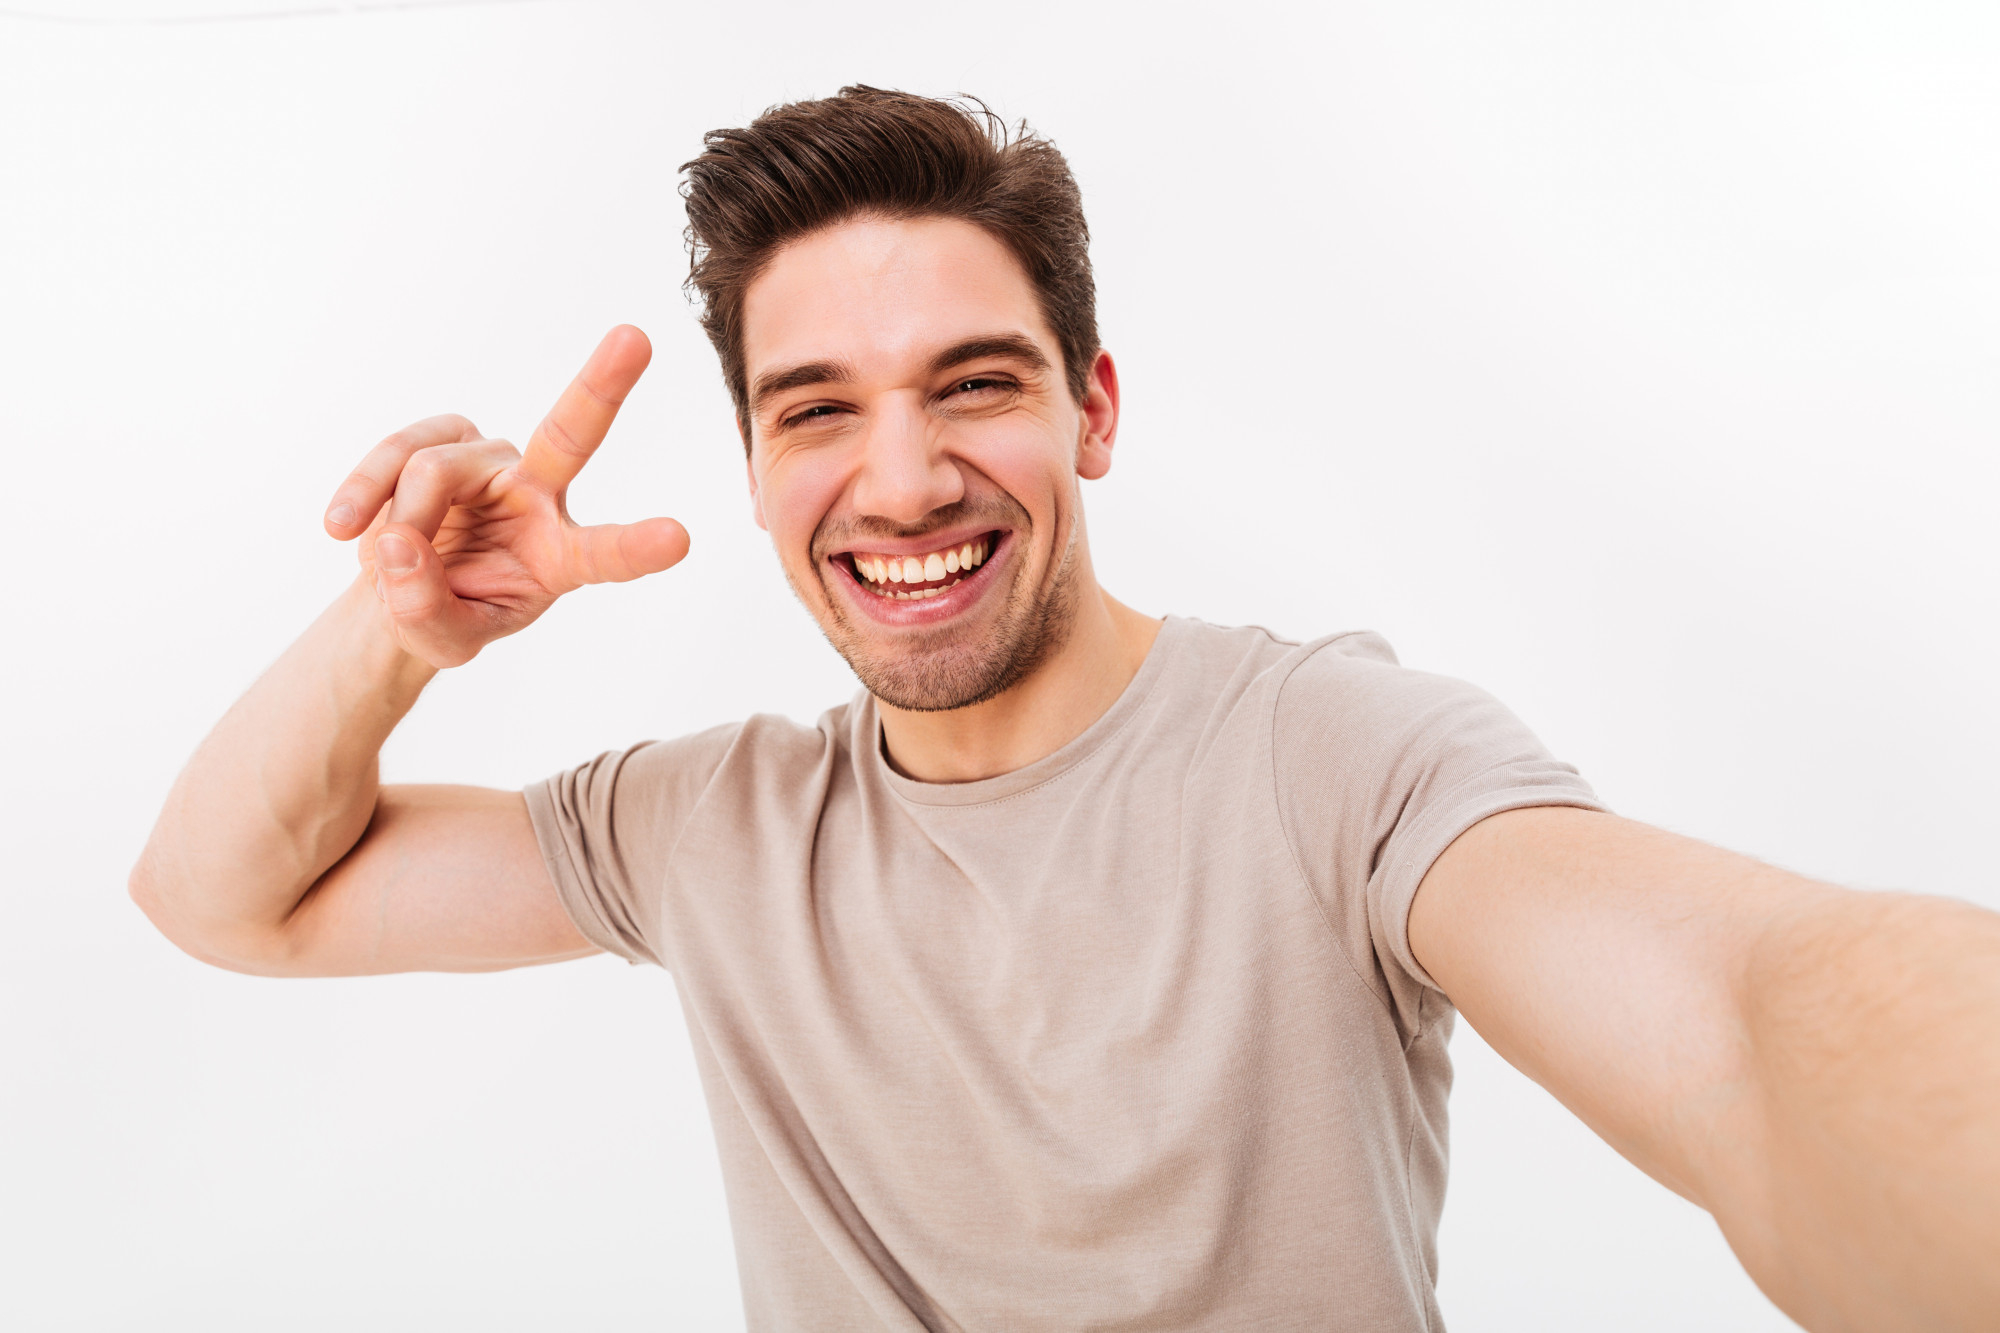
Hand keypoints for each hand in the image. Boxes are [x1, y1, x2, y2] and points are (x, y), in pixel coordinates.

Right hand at [323, 326, 689, 667]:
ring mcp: (491, 460)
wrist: (399, 589)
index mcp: (561, 556)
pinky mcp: (444, 438)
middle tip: (637, 338)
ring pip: (434, 471)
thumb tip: (398, 546)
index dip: (637, 546)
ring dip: (396, 521)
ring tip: (381, 560)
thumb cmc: (444, 614)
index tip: (678, 540)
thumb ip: (424, 609)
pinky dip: (362, 493)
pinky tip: (342, 526)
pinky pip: (396, 453)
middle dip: (603, 386)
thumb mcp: (439, 638)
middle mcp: (538, 495)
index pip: (605, 553)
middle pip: (571, 434)